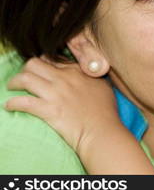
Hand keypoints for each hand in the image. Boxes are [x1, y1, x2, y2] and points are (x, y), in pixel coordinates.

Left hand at [4, 57, 121, 154]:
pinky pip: (23, 102)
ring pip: (25, 78)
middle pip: (34, 63)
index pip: (52, 58)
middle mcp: (64, 78)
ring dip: (14, 82)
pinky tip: (10, 106)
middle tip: (24, 78)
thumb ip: (91, 77)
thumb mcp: (103, 86)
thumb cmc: (106, 111)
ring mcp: (55, 93)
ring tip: (12, 88)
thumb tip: (84, 74)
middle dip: (26, 69)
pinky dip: (13, 103)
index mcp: (77, 71)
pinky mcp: (48, 110)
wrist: (102, 131)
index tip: (41, 70)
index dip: (43, 63)